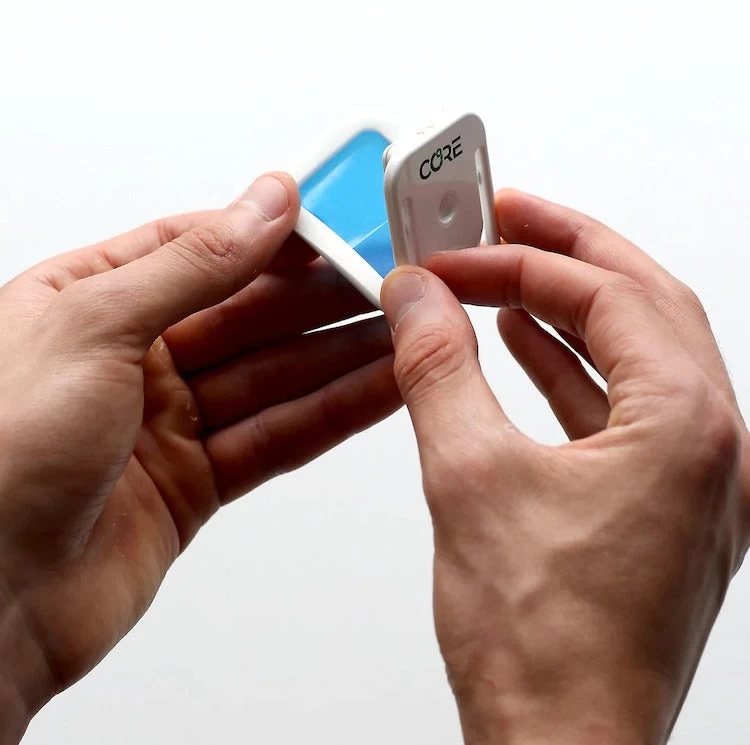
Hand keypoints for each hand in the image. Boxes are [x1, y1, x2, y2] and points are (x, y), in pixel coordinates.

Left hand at [0, 174, 399, 741]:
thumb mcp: (91, 326)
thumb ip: (190, 266)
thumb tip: (261, 207)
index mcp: (92, 302)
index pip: (203, 250)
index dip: (275, 237)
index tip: (339, 226)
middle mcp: (133, 359)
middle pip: (251, 316)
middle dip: (323, 300)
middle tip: (391, 284)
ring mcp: (168, 423)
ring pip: (275, 379)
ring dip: (341, 358)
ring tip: (405, 334)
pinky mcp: (196, 482)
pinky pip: (276, 436)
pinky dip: (328, 416)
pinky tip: (375, 390)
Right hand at [379, 190, 745, 744]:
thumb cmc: (539, 643)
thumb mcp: (467, 477)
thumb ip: (438, 368)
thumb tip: (416, 298)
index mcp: (685, 425)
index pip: (605, 293)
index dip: (521, 260)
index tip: (457, 252)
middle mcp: (710, 446)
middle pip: (641, 305)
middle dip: (565, 255)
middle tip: (504, 218)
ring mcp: (692, 478)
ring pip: (634, 354)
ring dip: (567, 310)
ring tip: (504, 278)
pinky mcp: (660, 505)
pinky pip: (620, 407)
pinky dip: (571, 369)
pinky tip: (524, 352)